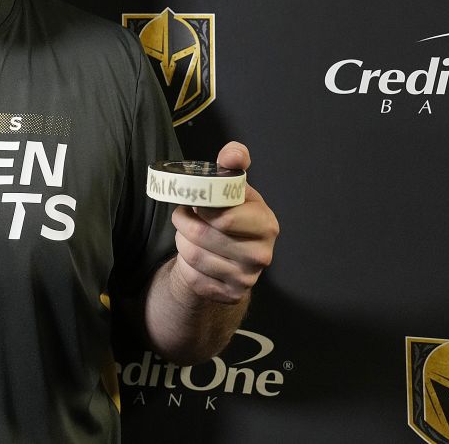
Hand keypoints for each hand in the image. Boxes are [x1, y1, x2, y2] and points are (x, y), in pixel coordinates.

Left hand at [170, 142, 278, 303]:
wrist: (226, 254)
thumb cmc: (229, 214)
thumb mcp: (233, 187)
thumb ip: (233, 164)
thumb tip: (233, 153)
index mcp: (266, 223)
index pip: (225, 218)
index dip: (201, 208)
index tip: (195, 202)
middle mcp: (262, 254)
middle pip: (204, 237)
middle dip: (185, 223)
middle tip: (183, 216)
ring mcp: (248, 278)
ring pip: (194, 256)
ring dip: (182, 242)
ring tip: (188, 234)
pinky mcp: (231, 294)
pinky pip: (193, 278)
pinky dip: (185, 265)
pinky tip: (194, 257)